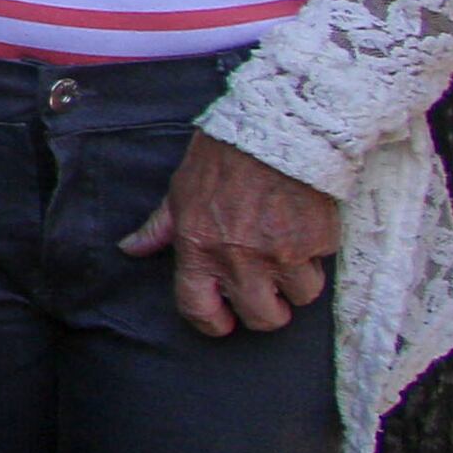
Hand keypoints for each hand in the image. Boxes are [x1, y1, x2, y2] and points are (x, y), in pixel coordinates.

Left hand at [120, 135, 340, 334]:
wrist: (276, 129)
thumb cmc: (221, 157)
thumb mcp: (180, 190)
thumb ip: (160, 227)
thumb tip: (131, 249)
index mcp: (199, 248)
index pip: (199, 309)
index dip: (212, 323)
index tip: (223, 320)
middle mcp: (241, 259)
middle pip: (262, 318)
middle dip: (265, 311)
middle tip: (266, 292)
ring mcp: (284, 254)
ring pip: (300, 298)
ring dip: (296, 284)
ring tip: (288, 257)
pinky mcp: (319, 243)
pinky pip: (321, 266)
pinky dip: (315, 255)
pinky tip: (304, 229)